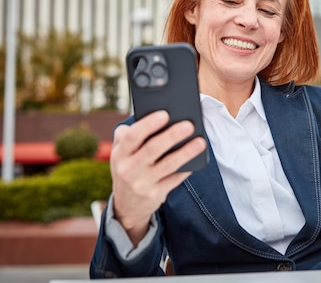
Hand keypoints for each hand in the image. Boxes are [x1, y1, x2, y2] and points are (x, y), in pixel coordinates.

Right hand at [109, 110, 206, 244]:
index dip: (148, 125)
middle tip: (189, 125)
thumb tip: (153, 116)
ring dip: (186, 152)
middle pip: (152, 149)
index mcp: (120, 154)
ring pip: (168, 165)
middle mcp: (128, 169)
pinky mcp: (155, 195)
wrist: (126, 206)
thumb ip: (128, 135)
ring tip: (201, 141)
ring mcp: (141, 184)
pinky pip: (175, 179)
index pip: (132, 136)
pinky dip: (186, 168)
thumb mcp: (121, 153)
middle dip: (172, 136)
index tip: (165, 114)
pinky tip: (197, 159)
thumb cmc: (129, 167)